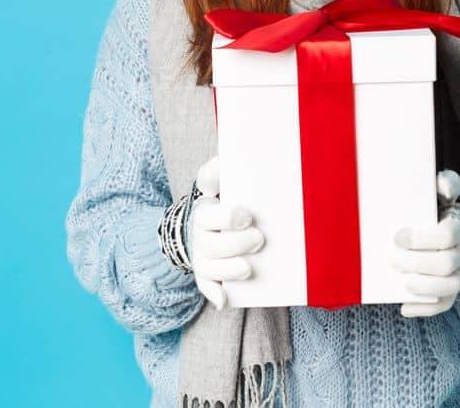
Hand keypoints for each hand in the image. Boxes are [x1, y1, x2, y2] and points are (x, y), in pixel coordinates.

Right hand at [189, 155, 265, 309]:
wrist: (204, 223)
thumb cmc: (223, 198)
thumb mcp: (219, 180)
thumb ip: (220, 169)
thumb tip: (225, 158)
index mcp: (205, 211)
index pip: (209, 214)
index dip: (226, 218)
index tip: (248, 216)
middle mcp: (200, 235)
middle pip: (211, 244)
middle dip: (236, 244)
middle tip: (259, 239)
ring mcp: (201, 256)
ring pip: (209, 266)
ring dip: (228, 269)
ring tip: (248, 268)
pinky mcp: (205, 273)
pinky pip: (206, 286)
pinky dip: (214, 294)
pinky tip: (224, 300)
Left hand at [392, 170, 459, 316]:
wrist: (453, 233)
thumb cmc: (439, 212)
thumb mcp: (443, 194)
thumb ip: (445, 183)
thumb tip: (443, 184)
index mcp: (458, 230)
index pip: (447, 237)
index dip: (421, 239)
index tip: (397, 236)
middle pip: (446, 265)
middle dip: (416, 263)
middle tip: (390, 259)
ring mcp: (458, 275)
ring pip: (448, 288)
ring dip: (422, 287)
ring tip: (400, 281)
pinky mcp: (450, 292)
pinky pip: (442, 306)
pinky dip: (423, 309)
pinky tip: (403, 306)